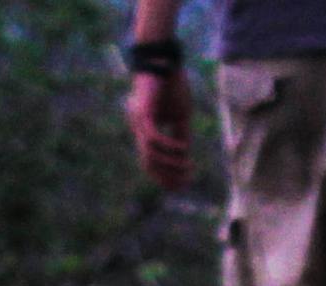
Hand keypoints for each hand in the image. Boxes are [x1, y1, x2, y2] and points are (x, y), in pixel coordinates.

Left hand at [126, 68, 192, 189]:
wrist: (164, 60)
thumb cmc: (172, 85)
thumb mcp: (180, 115)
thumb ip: (181, 134)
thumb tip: (184, 154)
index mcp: (145, 130)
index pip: (152, 161)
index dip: (165, 176)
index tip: (182, 185)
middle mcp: (138, 129)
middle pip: (148, 163)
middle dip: (166, 177)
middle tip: (184, 184)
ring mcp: (139, 122)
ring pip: (150, 154)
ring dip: (170, 164)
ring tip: (188, 167)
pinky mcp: (144, 113)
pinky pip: (154, 138)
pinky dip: (168, 147)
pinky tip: (182, 150)